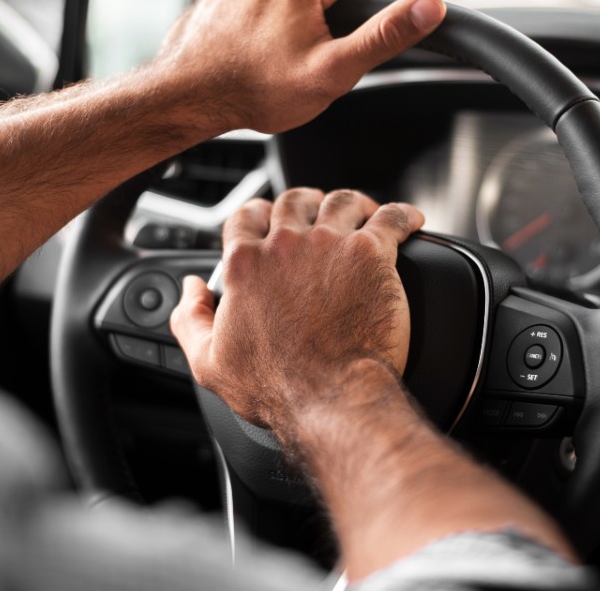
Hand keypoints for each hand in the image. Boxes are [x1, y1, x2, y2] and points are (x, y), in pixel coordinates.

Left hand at [154, 0, 445, 133]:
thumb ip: (385, 35)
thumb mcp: (335, 70)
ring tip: (276, 61)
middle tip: (309, 63)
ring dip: (294, 22)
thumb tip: (430, 5)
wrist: (188, 97)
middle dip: (328, 22)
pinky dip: (263, 23)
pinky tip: (253, 53)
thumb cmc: (256, 89)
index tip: (348, 47)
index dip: (368, 17)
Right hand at [170, 188, 424, 430]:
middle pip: (295, 199)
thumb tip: (190, 290)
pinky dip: (402, 215)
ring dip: (352, 203)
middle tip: (318, 215)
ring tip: (364, 213)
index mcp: (246, 263)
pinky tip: (409, 219)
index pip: (246, 216)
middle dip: (306, 202)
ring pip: (343, 200)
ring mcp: (332, 245)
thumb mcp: (209, 362)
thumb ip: (190, 318)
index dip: (258, 214)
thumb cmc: (276, 387)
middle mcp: (287, 245)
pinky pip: (393, 217)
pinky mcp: (373, 254)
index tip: (269, 221)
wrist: (331, 399)